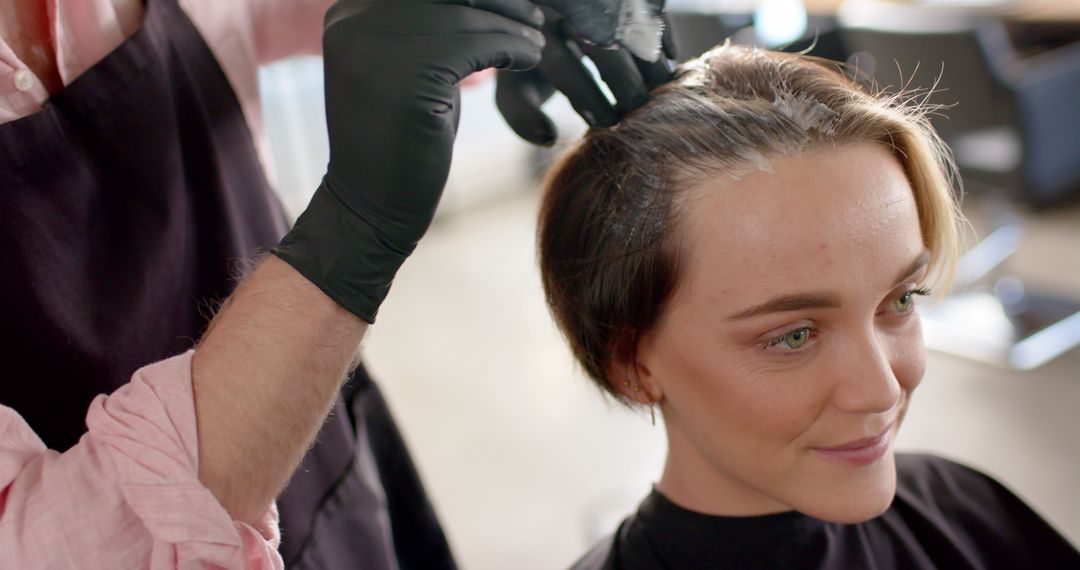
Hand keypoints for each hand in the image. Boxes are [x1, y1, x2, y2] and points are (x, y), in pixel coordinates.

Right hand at [273, 0, 543, 321]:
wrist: (371, 207)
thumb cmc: (396, 141)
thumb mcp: (403, 71)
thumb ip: (426, 33)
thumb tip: (480, 4)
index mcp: (348, 15)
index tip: (509, 5)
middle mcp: (356, 21)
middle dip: (497, 3)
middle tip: (533, 17)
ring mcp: (381, 46)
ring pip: (467, 15)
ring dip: (513, 27)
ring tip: (537, 42)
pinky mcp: (414, 74)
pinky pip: (480, 44)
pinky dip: (513, 47)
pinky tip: (529, 59)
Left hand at [495, 1, 674, 145]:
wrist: (541, 21)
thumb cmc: (530, 66)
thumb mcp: (516, 89)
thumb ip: (522, 116)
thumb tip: (549, 137)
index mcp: (531, 31)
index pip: (563, 65)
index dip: (587, 98)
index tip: (607, 123)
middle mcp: (562, 6)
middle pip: (601, 44)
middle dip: (624, 82)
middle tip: (638, 111)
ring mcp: (597, 0)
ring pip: (630, 26)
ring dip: (649, 61)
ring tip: (659, 91)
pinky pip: (651, 9)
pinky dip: (662, 34)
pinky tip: (670, 59)